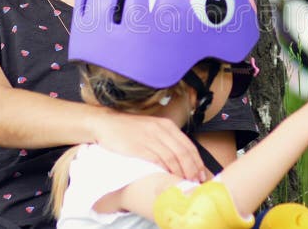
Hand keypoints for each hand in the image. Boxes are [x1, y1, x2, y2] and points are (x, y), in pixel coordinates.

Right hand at [91, 108, 206, 181]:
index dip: (198, 162)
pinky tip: (168, 179)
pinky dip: (165, 171)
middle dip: (192, 170)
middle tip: (195, 183)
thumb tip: (182, 159)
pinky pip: (157, 160)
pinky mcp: (138, 147)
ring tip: (184, 184)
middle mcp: (161, 130)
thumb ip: (167, 140)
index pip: (189, 145)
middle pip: (183, 153)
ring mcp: (150, 138)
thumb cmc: (129, 130)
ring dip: (180, 173)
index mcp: (167, 125)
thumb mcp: (152, 129)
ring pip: (172, 158)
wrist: (106, 124)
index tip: (201, 175)